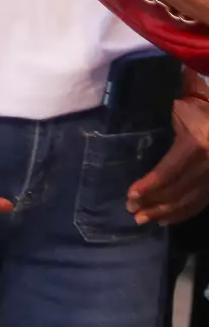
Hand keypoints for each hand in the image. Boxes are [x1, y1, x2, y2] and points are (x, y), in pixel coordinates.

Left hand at [128, 96, 208, 225]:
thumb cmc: (192, 106)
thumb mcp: (175, 111)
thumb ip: (155, 125)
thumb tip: (126, 140)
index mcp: (196, 144)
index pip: (168, 172)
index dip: (149, 186)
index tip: (131, 195)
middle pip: (177, 191)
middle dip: (153, 203)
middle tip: (132, 211)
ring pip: (189, 201)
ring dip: (165, 213)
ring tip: (143, 219)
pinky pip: (201, 202)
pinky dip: (183, 213)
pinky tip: (166, 220)